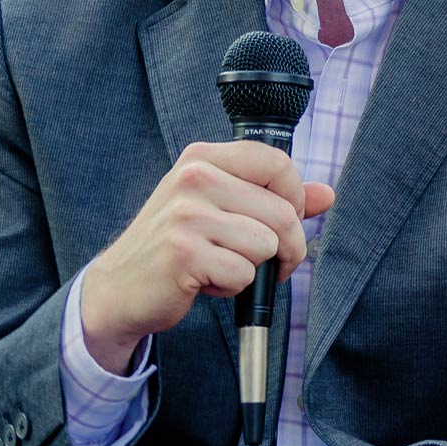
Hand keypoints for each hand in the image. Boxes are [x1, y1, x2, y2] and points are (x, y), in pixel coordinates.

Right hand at [80, 141, 334, 371]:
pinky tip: (204, 281)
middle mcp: (194, 178)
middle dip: (285, 247)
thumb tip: (328, 194)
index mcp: (204, 158)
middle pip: (282, 212)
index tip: (284, 220)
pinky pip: (244, 274)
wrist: (119, 287)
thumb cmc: (176, 244)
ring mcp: (187, 215)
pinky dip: (232, 287)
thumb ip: (275, 198)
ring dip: (252, 268)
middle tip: (264, 261)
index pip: (278, 163)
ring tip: (219, 265)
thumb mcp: (221, 208)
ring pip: (266, 244)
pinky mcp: (184, 253)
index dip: (295, 197)